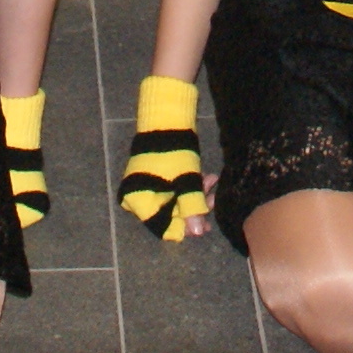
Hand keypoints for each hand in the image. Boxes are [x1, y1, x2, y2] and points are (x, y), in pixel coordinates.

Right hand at [117, 76, 210, 243]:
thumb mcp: (185, 181)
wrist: (166, 119)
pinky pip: (174, 190)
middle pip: (170, 215)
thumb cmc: (172, 151)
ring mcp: (148, 188)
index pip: (163, 226)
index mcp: (139, 201)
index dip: (185, 227)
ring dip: (196, 195)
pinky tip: (207, 177)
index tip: (205, 226)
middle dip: (195, 207)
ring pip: (176, 202)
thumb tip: (198, 233)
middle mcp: (139, 198)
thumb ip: (191, 207)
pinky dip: (190, 186)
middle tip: (213, 200)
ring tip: (212, 182)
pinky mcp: (157, 179)